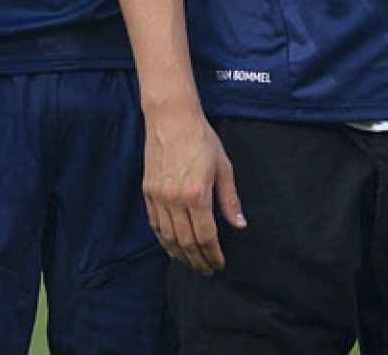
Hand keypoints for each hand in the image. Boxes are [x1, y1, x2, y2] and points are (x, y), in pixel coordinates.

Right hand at [142, 106, 243, 275]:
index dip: (213, 254)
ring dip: (180, 255)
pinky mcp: (147, 190)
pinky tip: (172, 246)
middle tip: (207, 271)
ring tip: (191, 263)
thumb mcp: (223, 167)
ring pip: (167, 237)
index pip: (205, 236)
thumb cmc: (200, 138)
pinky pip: (154, 223)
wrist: (171, 117)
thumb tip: (239, 225)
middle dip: (197, 260)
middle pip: (185, 241)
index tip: (219, 264)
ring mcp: (158, 195)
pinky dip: (163, 239)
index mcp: (196, 194)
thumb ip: (230, 200)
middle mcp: (174, 198)